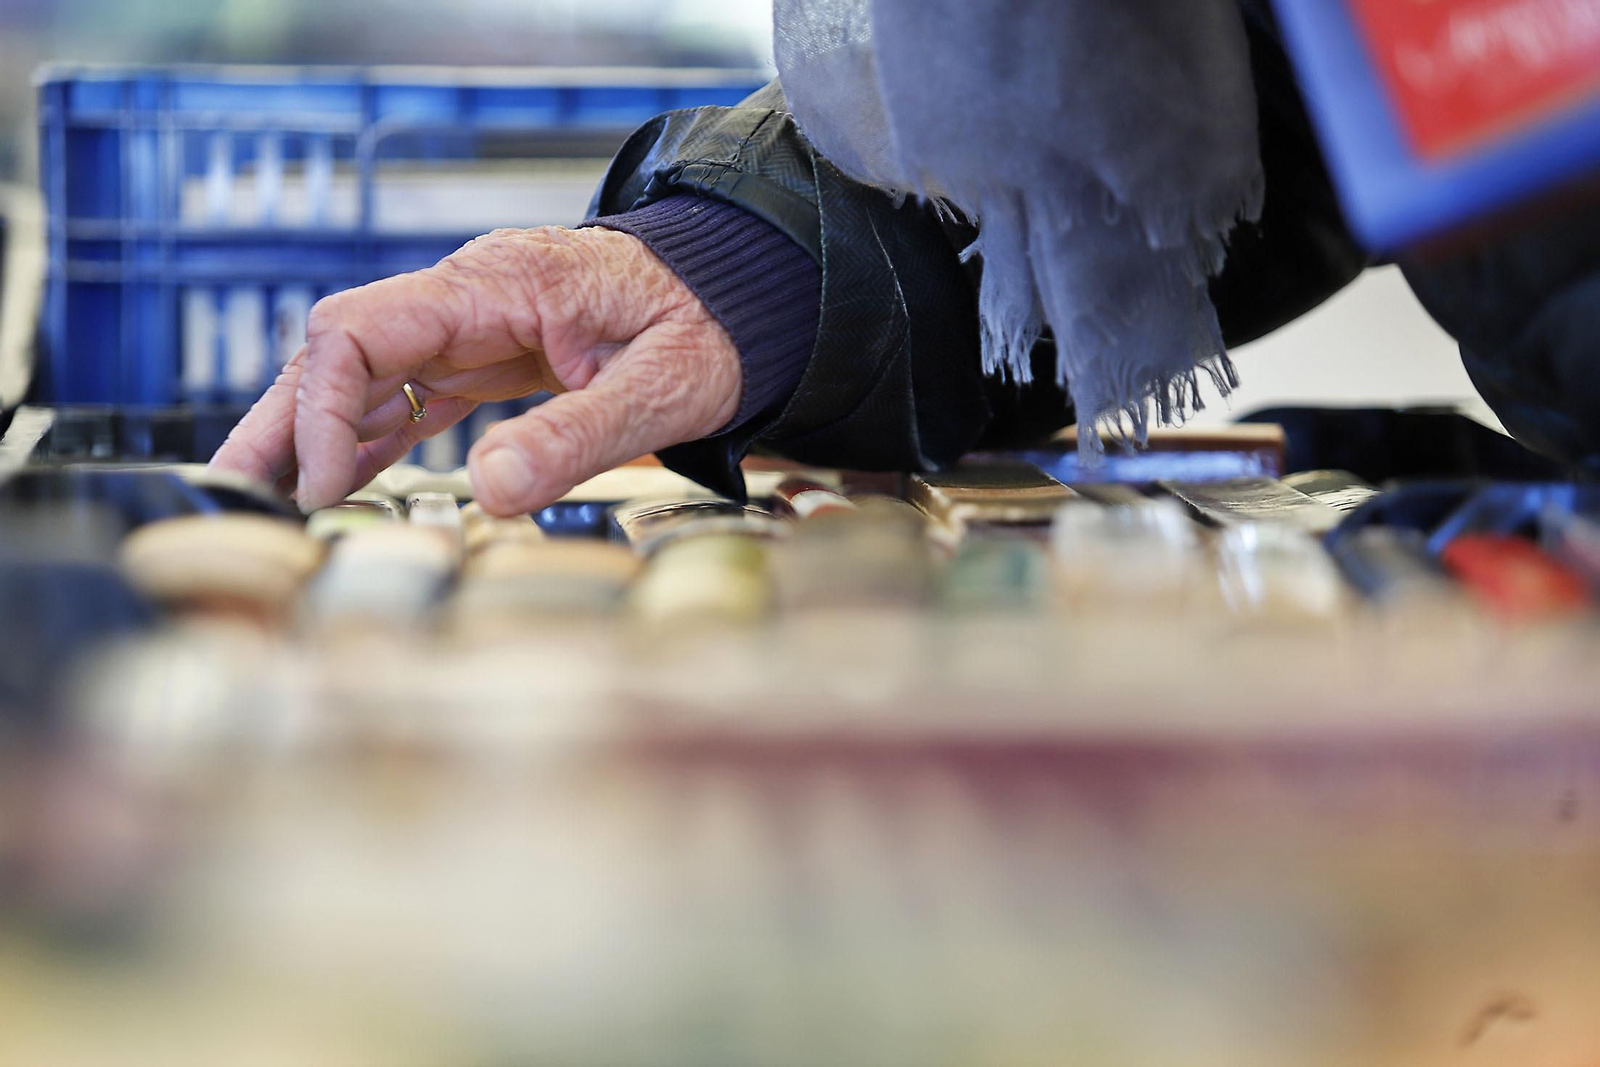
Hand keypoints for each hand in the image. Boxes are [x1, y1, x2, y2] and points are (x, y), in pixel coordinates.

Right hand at [208, 226, 741, 514]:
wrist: (744, 294)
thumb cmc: (712, 329)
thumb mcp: (663, 388)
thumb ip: (577, 436)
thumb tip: (491, 492)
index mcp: (496, 285)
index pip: (359, 331)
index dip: (321, 410)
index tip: (322, 489)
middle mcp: (468, 295)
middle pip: (338, 349)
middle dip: (283, 421)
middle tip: (231, 496)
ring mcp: (474, 322)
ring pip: (363, 373)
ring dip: (312, 434)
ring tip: (265, 504)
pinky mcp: (489, 351)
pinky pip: (409, 391)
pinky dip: (369, 436)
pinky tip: (341, 484)